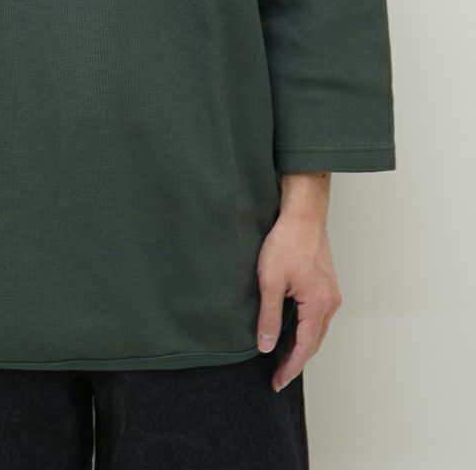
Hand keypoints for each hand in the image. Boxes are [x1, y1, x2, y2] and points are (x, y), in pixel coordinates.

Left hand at [256, 209, 341, 392]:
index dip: (290, 368)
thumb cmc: (286, 241)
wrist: (302, 214)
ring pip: (317, 329)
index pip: (304, 348)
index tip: (277, 382)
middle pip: (314, 342)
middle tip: (277, 375)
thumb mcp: (270, 281)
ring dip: (301, 345)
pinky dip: (306, 328)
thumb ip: (269, 316)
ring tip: (282, 357)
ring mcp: (331, 292)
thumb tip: (267, 346)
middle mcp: (330, 302)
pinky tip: (292, 329)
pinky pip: (317, 315)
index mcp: (318, 305)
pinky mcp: (326, 284)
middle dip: (296, 361)